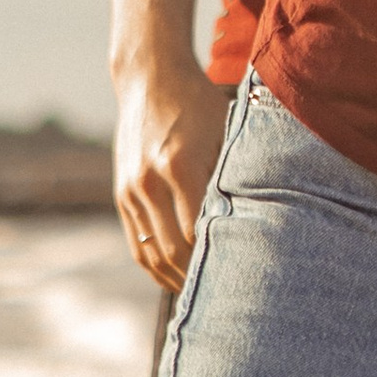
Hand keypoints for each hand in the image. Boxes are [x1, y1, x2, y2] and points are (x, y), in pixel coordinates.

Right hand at [113, 56, 231, 292]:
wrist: (150, 77)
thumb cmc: (200, 103)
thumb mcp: (225, 132)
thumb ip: (233, 176)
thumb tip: (254, 221)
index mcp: (180, 164)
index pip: (198, 231)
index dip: (218, 259)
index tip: (242, 278)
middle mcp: (150, 180)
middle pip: (173, 249)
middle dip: (199, 277)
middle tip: (228, 299)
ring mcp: (131, 189)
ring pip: (151, 252)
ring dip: (175, 279)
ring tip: (202, 297)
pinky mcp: (121, 193)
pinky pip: (136, 243)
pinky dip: (154, 267)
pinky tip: (174, 279)